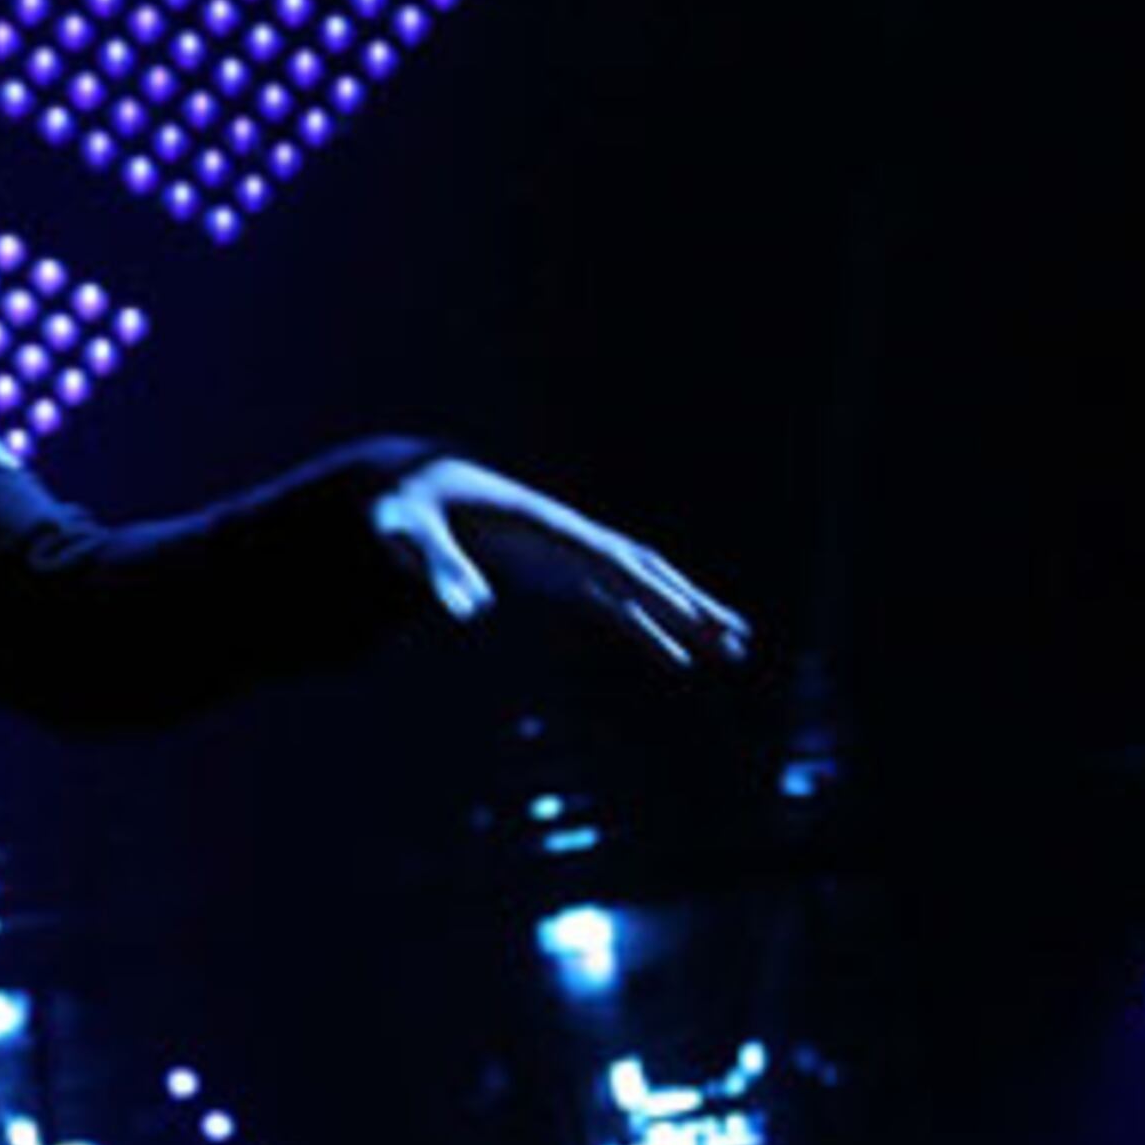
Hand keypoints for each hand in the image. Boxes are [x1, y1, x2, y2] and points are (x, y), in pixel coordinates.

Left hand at [371, 455, 750, 671]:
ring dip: (685, 616)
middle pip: (642, 570)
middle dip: (688, 603)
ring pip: (640, 587)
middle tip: (736, 637)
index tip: (688, 615)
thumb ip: (439, 568)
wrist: (411, 487)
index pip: (608, 557)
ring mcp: (567, 556)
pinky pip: (615, 604)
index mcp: (541, 524)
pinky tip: (679, 656)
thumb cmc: (408, 506)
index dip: (650, 587)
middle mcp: (566, 538)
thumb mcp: (409, 533)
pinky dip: (649, 627)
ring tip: (735, 648)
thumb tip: (472, 613)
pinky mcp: (558, 575)